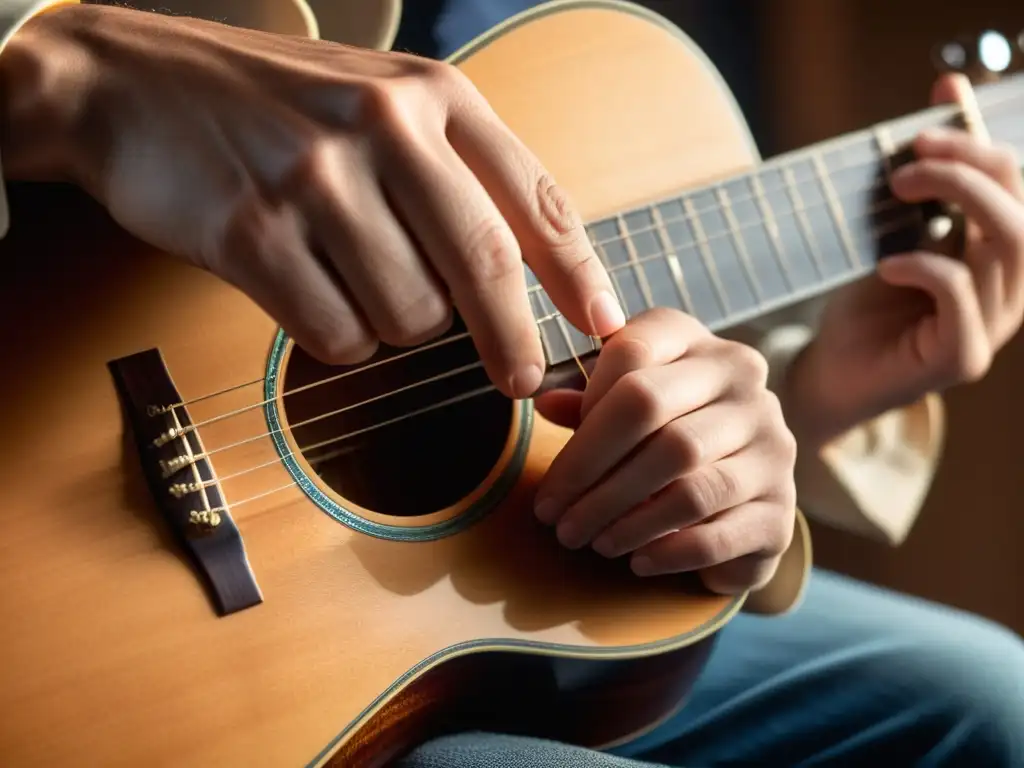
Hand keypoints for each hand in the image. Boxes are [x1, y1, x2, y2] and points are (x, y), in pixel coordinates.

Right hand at [1, 4, 624, 397]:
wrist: (133, 83)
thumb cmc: (277, 108)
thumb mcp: (382, 102)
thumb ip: (458, 171)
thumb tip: (532, 275)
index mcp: (433, 95)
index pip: (535, 199)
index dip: (579, 275)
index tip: (604, 327)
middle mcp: (382, 127)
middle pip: (483, 268)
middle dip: (511, 341)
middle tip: (519, 380)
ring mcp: (315, 178)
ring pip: (407, 313)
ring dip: (395, 326)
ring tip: (355, 285)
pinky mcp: (252, 232)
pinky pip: (335, 333)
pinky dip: (336, 337)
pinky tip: (309, 297)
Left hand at [531, 308, 796, 594]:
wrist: (744, 504)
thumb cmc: (666, 444)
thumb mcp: (626, 413)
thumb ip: (588, 403)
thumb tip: (543, 402)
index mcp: (700, 347)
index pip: (634, 351)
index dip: (584, 400)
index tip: (559, 451)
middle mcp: (745, 387)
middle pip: (651, 410)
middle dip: (588, 468)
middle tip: (551, 515)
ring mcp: (772, 447)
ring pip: (684, 480)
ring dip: (622, 518)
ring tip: (586, 540)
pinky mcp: (780, 512)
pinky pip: (716, 535)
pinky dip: (667, 552)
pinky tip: (635, 561)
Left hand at [783, 74, 1023, 447]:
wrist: (828, 376)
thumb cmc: (861, 306)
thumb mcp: (891, 234)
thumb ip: (922, 187)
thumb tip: (940, 101)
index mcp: (998, 257)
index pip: (1017, 186)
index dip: (985, 139)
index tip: (941, 100)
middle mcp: (1008, 291)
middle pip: (1021, 210)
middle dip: (972, 165)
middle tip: (910, 155)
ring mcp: (991, 327)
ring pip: (1007, 247)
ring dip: (955, 200)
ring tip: (897, 186)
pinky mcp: (961, 358)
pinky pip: (964, 297)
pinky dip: (930, 268)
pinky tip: (887, 263)